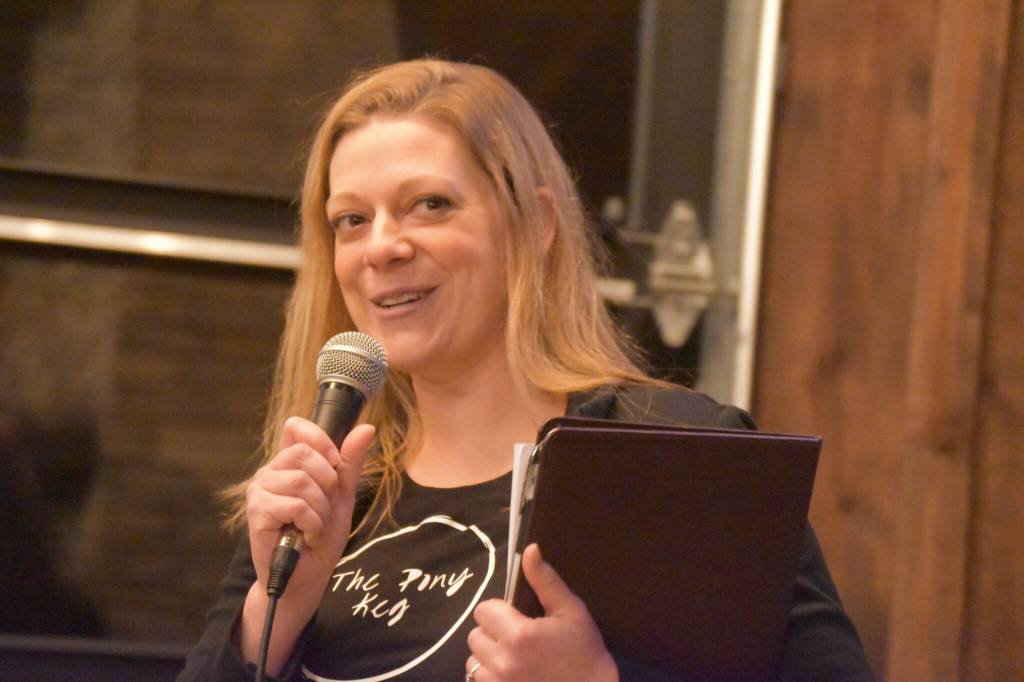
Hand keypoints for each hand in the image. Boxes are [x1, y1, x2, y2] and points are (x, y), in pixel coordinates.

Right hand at [246, 417, 374, 596]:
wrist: (307, 576)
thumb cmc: (320, 536)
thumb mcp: (342, 496)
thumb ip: (350, 462)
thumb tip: (366, 428)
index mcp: (288, 464)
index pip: (296, 427)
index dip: (321, 441)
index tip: (335, 466)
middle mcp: (270, 472)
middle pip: (305, 452)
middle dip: (328, 484)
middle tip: (325, 509)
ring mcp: (259, 490)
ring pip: (302, 480)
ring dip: (321, 509)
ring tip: (314, 526)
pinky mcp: (256, 511)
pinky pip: (296, 505)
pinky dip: (311, 523)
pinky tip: (304, 536)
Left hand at [466, 544, 617, 681]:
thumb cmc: (585, 652)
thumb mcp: (571, 611)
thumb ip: (545, 581)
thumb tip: (530, 549)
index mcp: (519, 634)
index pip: (484, 610)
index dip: (499, 611)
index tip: (518, 617)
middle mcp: (502, 661)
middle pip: (475, 635)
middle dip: (493, 633)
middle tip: (518, 638)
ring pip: (473, 661)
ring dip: (488, 656)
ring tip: (513, 657)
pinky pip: (479, 681)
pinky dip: (490, 676)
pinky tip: (512, 673)